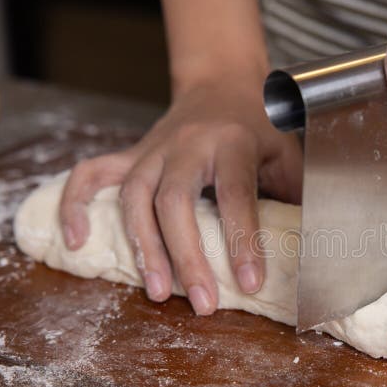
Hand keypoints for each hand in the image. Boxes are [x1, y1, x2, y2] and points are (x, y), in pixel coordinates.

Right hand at [59, 80, 302, 314]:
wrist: (222, 82)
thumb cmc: (260, 126)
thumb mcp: (287, 153)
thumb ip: (292, 195)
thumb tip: (311, 250)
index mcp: (233, 142)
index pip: (235, 195)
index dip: (242, 240)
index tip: (250, 283)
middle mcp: (187, 144)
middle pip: (176, 201)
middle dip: (188, 256)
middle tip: (203, 304)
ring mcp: (153, 149)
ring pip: (134, 196)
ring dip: (143, 246)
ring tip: (159, 292)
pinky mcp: (131, 155)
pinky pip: (90, 175)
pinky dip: (76, 205)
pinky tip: (78, 242)